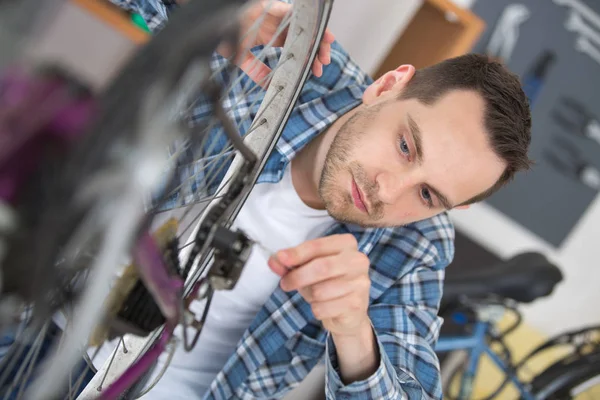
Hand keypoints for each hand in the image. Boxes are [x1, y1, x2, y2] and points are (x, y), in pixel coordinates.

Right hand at [218, 1, 334, 86]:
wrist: (211, 23)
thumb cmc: (225, 34)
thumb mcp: (242, 57)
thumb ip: (256, 70)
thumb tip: (268, 85)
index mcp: (272, 35)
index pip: (296, 47)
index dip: (308, 57)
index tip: (316, 70)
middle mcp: (278, 25)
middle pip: (304, 36)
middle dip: (316, 49)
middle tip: (323, 63)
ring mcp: (277, 14)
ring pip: (303, 23)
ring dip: (316, 34)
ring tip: (327, 46)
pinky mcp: (273, 6)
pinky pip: (292, 11)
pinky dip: (305, 19)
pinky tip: (316, 29)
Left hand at [268, 234, 371, 336]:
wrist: (349, 312)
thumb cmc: (327, 283)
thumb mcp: (308, 268)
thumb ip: (291, 264)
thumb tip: (274, 260)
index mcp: (346, 243)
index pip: (317, 246)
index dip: (297, 253)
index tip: (280, 258)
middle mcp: (358, 260)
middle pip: (321, 267)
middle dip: (297, 277)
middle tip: (285, 284)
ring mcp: (360, 282)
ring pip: (320, 291)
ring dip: (308, 296)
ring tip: (312, 295)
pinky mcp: (357, 303)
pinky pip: (323, 308)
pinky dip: (316, 310)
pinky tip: (324, 307)